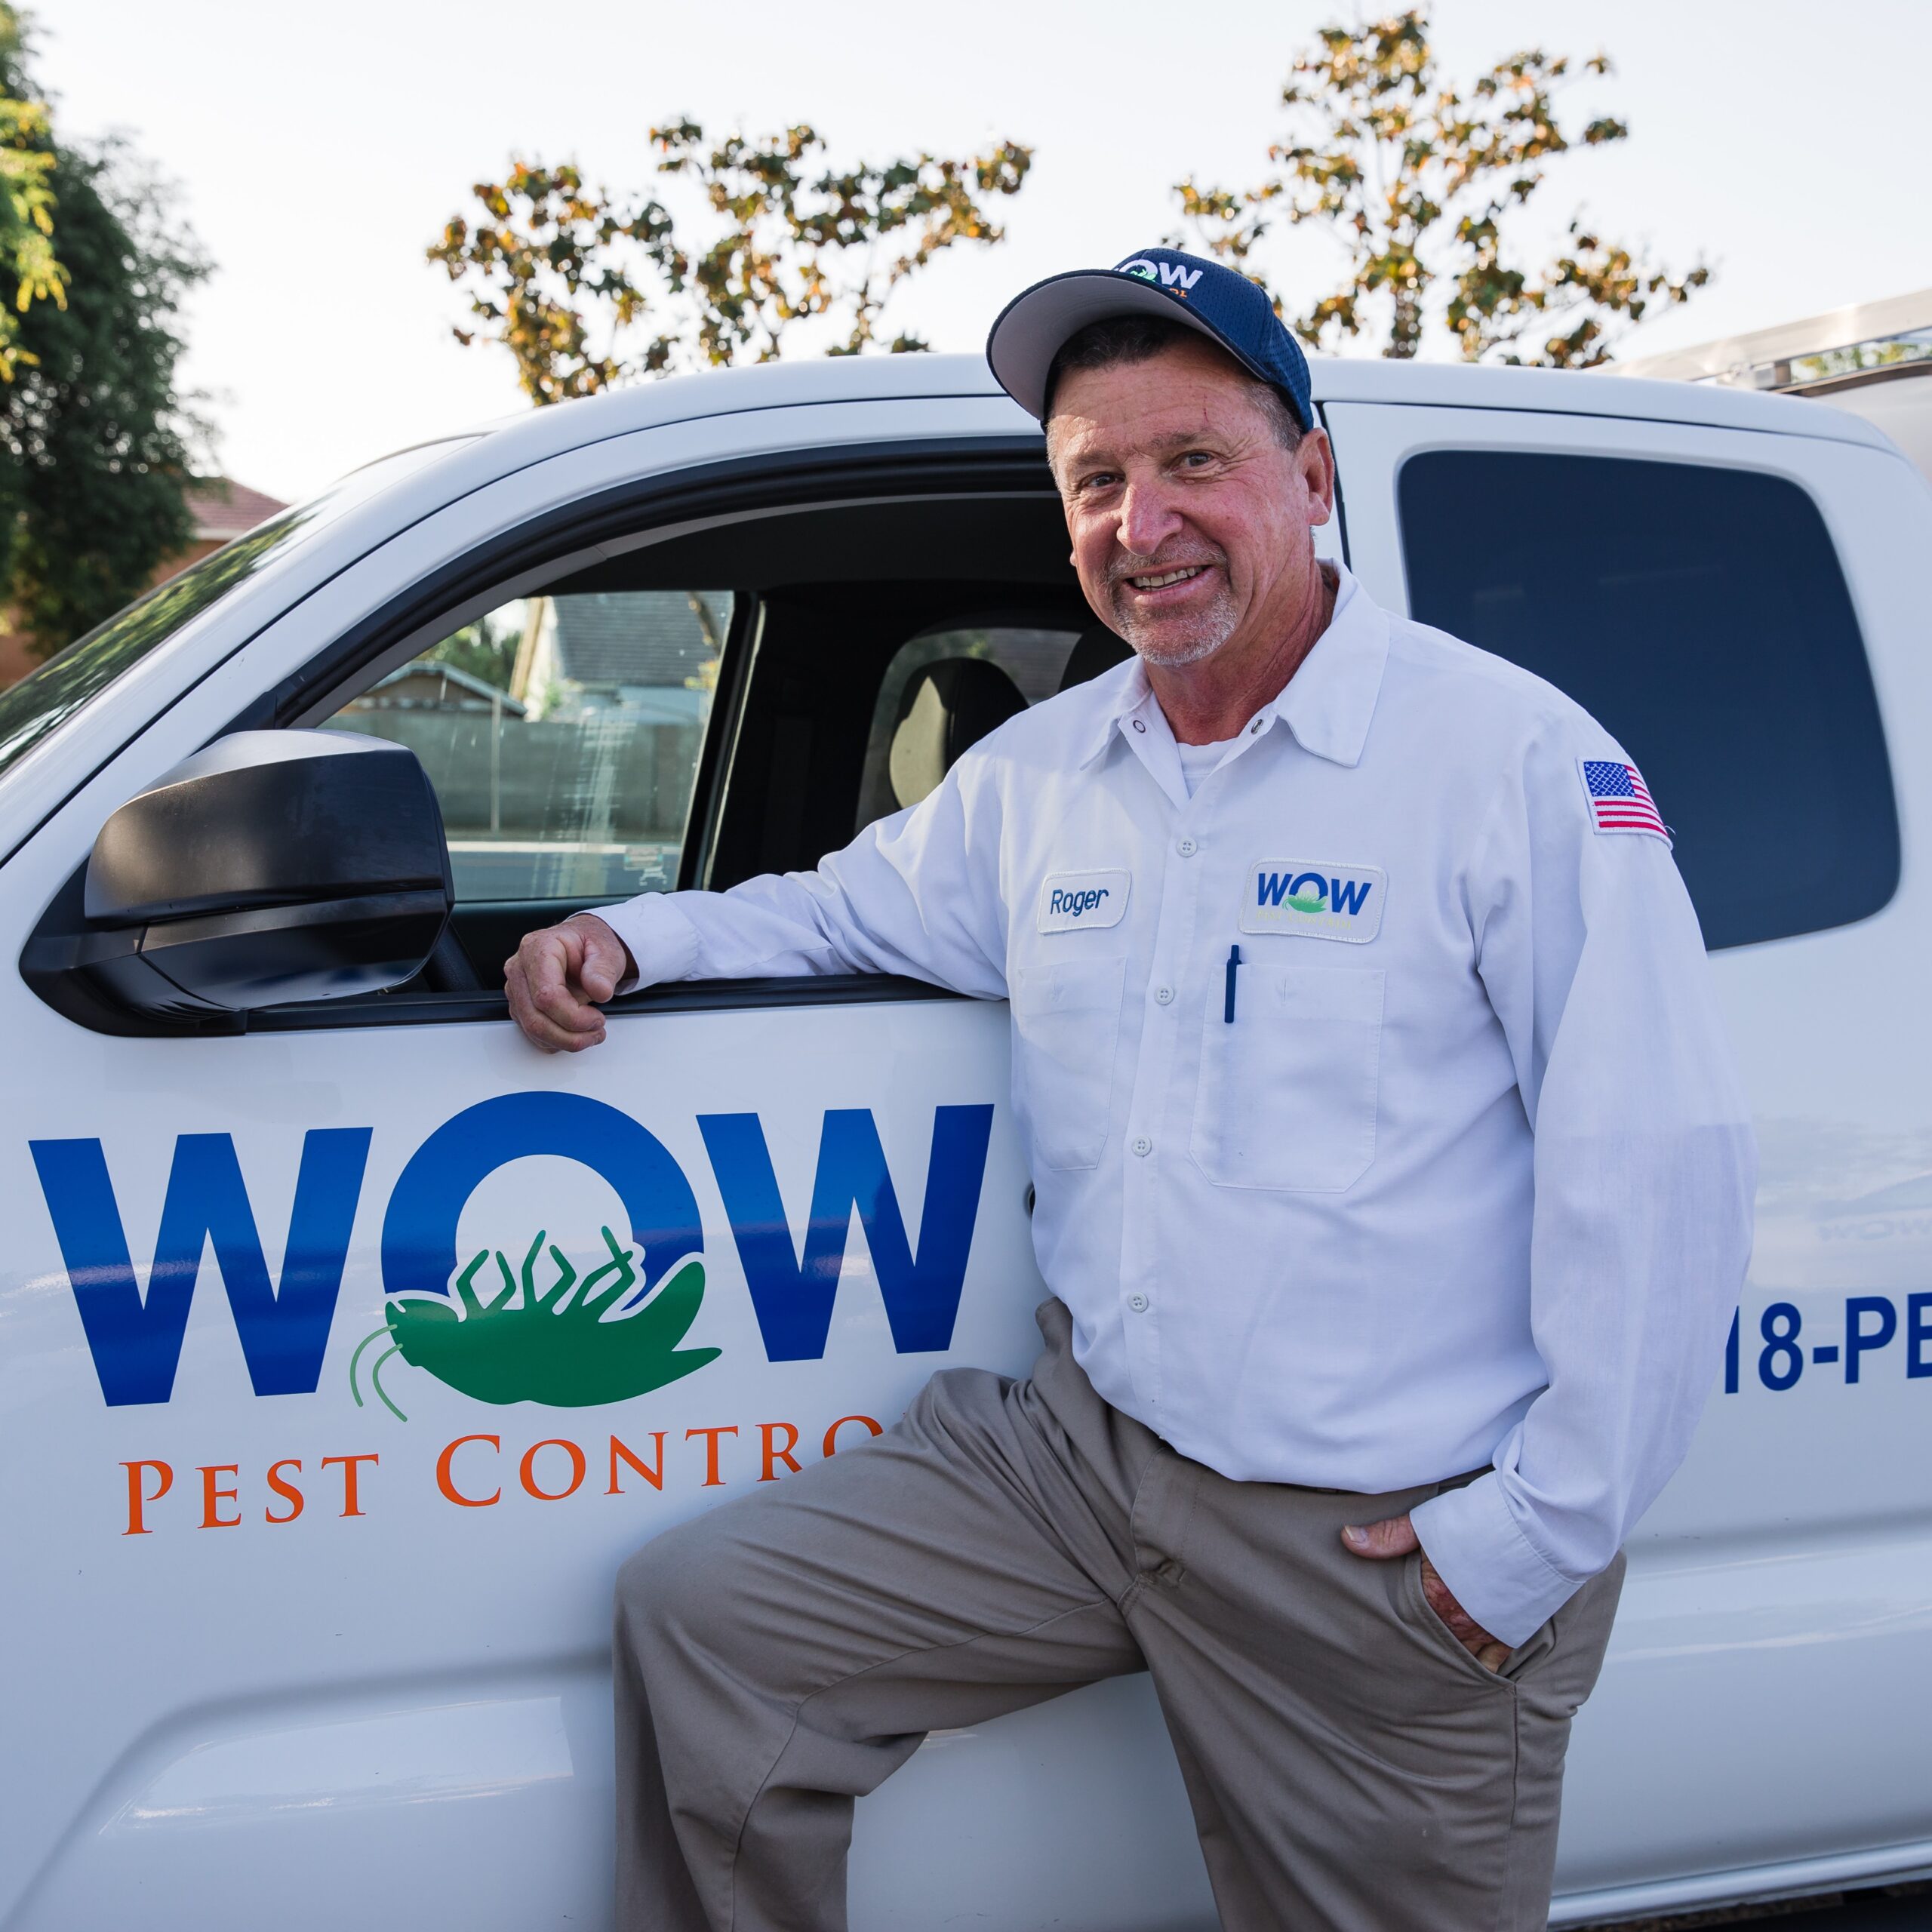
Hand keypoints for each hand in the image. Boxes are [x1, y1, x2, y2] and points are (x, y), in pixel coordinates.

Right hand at [504, 914, 634, 1052]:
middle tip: (597, 1030)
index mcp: (538, 949)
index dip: (573, 1016)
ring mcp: (517, 989)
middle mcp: (520, 969)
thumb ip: (603, 970)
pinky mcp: (520, 1006)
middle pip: (535, 1017)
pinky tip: (576, 1033)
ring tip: (591, 1033)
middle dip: (570, 1034)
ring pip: (532, 1030)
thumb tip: (600, 991)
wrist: (582, 946)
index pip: (546, 994)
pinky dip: (557, 1041)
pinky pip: (534, 1034)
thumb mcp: (606, 950)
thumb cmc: (590, 945)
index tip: (596, 1019)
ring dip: (565, 1041)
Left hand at [1341, 1512, 1510, 1671]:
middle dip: (1413, 1647)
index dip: (1389, 1628)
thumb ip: (1387, 1536)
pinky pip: (1490, 1663)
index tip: (1374, 1639)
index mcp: (1433, 1596)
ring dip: (1441, 1657)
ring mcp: (1486, 1630)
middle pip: (1427, 1643)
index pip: (1402, 1622)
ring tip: (1423, 1669)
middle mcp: (1458, 1621)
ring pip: (1455, 1655)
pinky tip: (1464, 1675)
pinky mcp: (1511, 1632)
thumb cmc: (1481, 1519)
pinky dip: (1476, 1668)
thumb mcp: (1428, 1522)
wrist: (1538, 1527)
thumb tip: (1346, 1539)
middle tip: (1394, 1663)